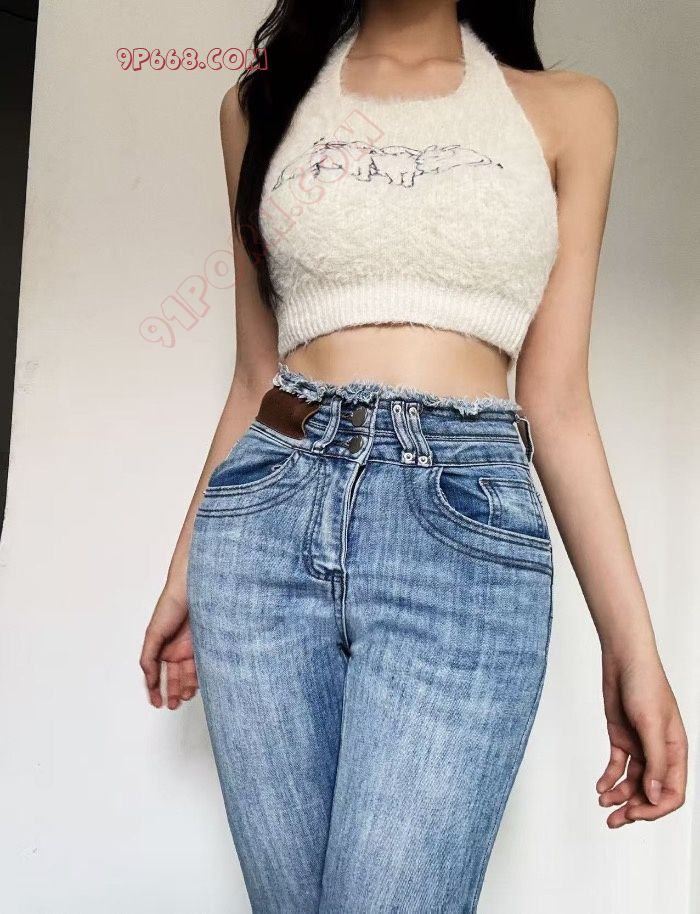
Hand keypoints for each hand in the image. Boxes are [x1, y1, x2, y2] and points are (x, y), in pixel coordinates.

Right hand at [140, 583, 197, 708]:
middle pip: (175, 677)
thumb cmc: (170, 605)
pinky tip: (199, 686)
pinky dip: (200, 677)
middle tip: (173, 705)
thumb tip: (149, 678)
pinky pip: (204, 665)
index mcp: (162, 647)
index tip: (157, 703)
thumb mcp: (154, 634)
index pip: (158, 673)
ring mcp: (193, 647)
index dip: (156, 689)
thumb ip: (149, 657)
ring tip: (184, 697)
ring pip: (190, 674)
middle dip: (174, 692)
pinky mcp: (207, 644)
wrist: (194, 588)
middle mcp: (177, 649)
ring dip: (186, 687)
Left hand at [596, 650, 686, 826]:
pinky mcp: (622, 738)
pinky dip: (609, 778)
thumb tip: (653, 795)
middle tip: (614, 820)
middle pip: (650, 791)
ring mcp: (640, 746)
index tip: (634, 814)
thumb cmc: (644, 685)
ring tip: (603, 804)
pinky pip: (618, 766)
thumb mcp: (651, 725)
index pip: (672, 792)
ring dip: (619, 796)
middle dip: (634, 808)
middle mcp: (660, 752)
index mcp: (676, 751)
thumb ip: (654, 762)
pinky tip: (600, 787)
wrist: (623, 660)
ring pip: (632, 782)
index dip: (654, 808)